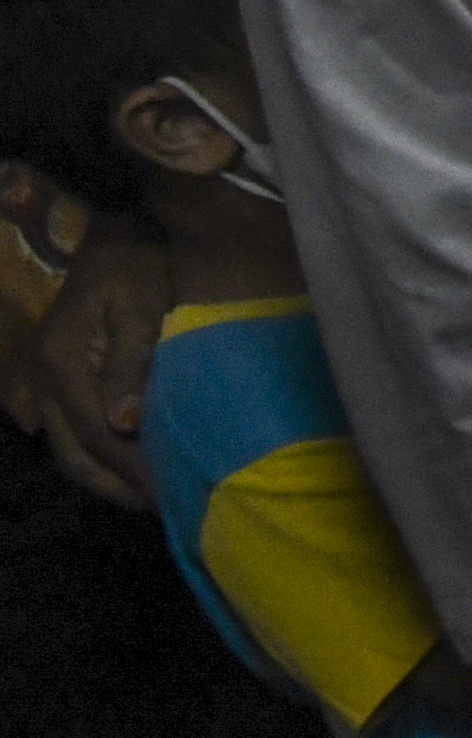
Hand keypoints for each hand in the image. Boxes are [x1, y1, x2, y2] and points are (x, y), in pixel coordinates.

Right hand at [3, 223, 170, 504]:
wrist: (115, 232)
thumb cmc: (136, 266)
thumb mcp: (142, 306)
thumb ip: (132, 363)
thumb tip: (124, 423)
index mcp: (62, 363)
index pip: (96, 433)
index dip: (128, 467)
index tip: (163, 491)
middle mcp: (42, 377)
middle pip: (72, 451)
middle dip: (112, 484)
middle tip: (157, 505)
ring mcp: (42, 379)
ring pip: (65, 446)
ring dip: (101, 475)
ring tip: (143, 496)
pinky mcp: (53, 377)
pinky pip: (66, 429)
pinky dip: (91, 454)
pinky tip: (120, 468)